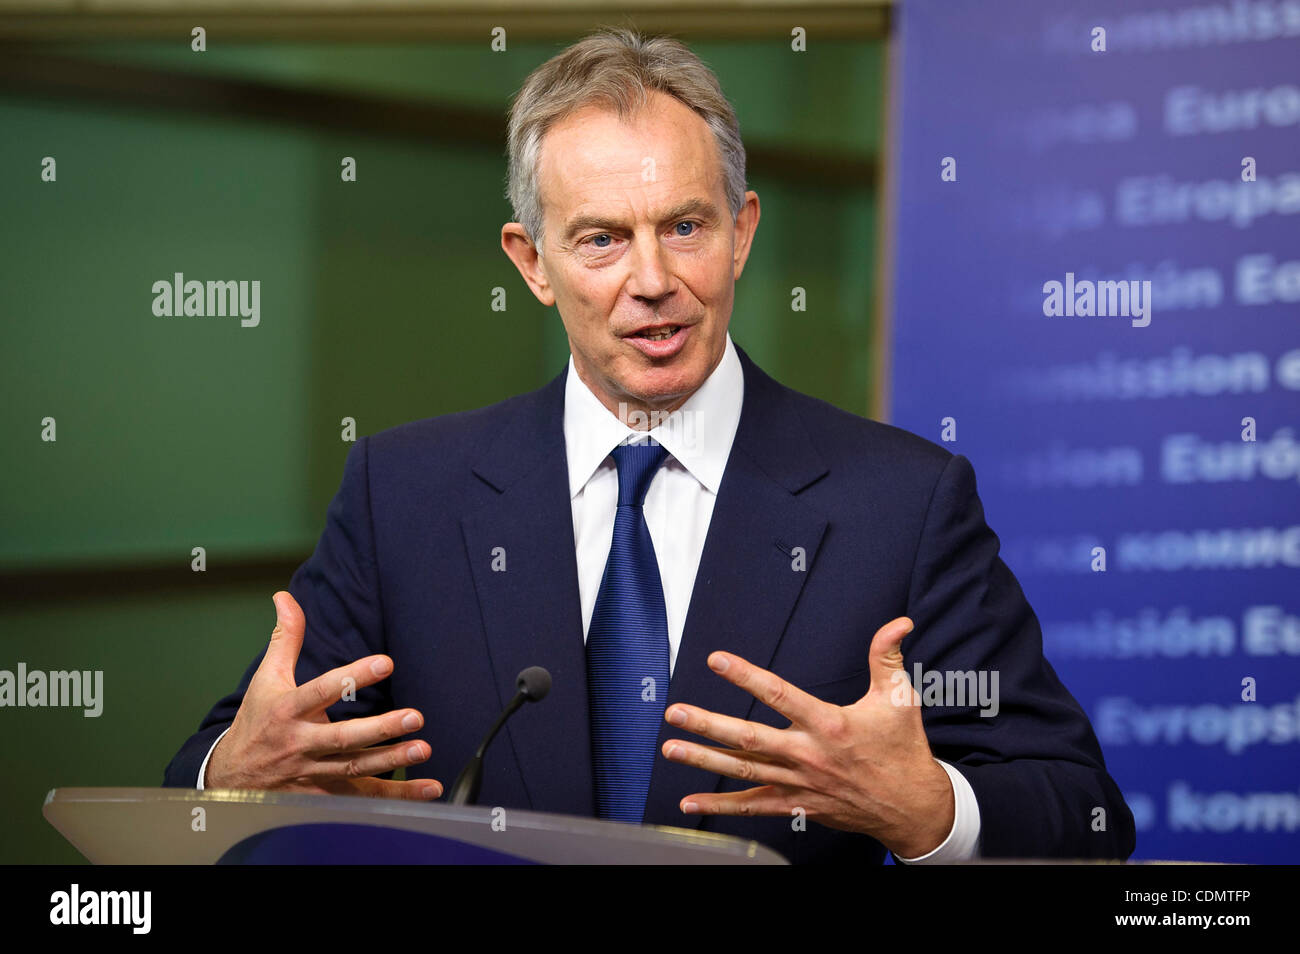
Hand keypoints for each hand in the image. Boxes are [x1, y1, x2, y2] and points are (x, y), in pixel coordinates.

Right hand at [204, 591, 441, 799]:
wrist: (230, 777)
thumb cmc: (257, 721)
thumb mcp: (266, 678)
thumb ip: (284, 638)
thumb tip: (285, 596)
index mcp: (288, 710)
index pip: (323, 690)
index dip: (353, 677)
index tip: (386, 662)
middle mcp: (301, 743)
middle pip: (343, 737)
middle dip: (380, 729)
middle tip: (415, 717)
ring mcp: (312, 772)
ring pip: (355, 768)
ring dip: (392, 760)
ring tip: (423, 749)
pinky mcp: (323, 794)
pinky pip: (363, 796)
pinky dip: (396, 796)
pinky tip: (427, 789)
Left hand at [661, 617, 953, 857]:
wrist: (913, 808)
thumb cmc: (903, 750)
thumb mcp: (899, 698)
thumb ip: (887, 656)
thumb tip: (898, 622)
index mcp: (829, 725)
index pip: (780, 694)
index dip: (746, 676)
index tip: (717, 660)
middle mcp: (809, 755)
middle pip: (751, 739)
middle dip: (710, 725)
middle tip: (676, 713)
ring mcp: (799, 783)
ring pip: (745, 770)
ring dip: (704, 760)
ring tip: (671, 748)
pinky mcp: (797, 805)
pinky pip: (753, 805)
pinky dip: (721, 806)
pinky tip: (690, 802)